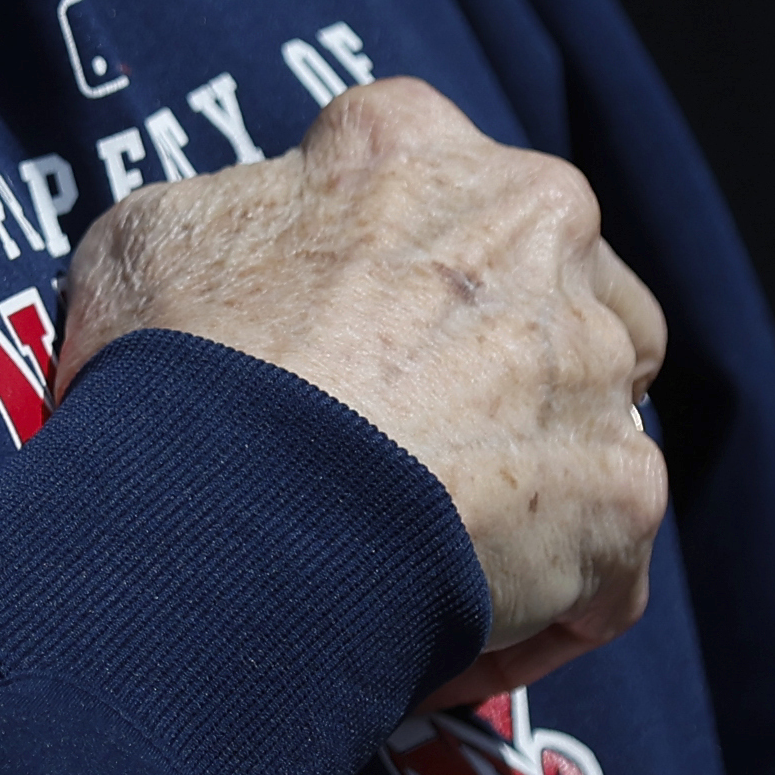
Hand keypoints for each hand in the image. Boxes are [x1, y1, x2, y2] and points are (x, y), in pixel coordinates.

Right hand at [48, 76, 664, 707]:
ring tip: (440, 532)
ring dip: (536, 463)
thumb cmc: (184, 364)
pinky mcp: (625, 490)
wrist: (238, 511)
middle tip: (404, 425)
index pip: (426, 163)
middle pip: (549, 277)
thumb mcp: (149, 235)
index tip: (344, 309)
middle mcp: (540, 230)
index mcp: (422, 148)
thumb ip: (236, 216)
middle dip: (499, 344)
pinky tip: (455, 627)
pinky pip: (603, 555)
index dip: (383, 246)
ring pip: (596, 406)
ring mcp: (595, 363)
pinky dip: (543, 599)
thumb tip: (252, 257)